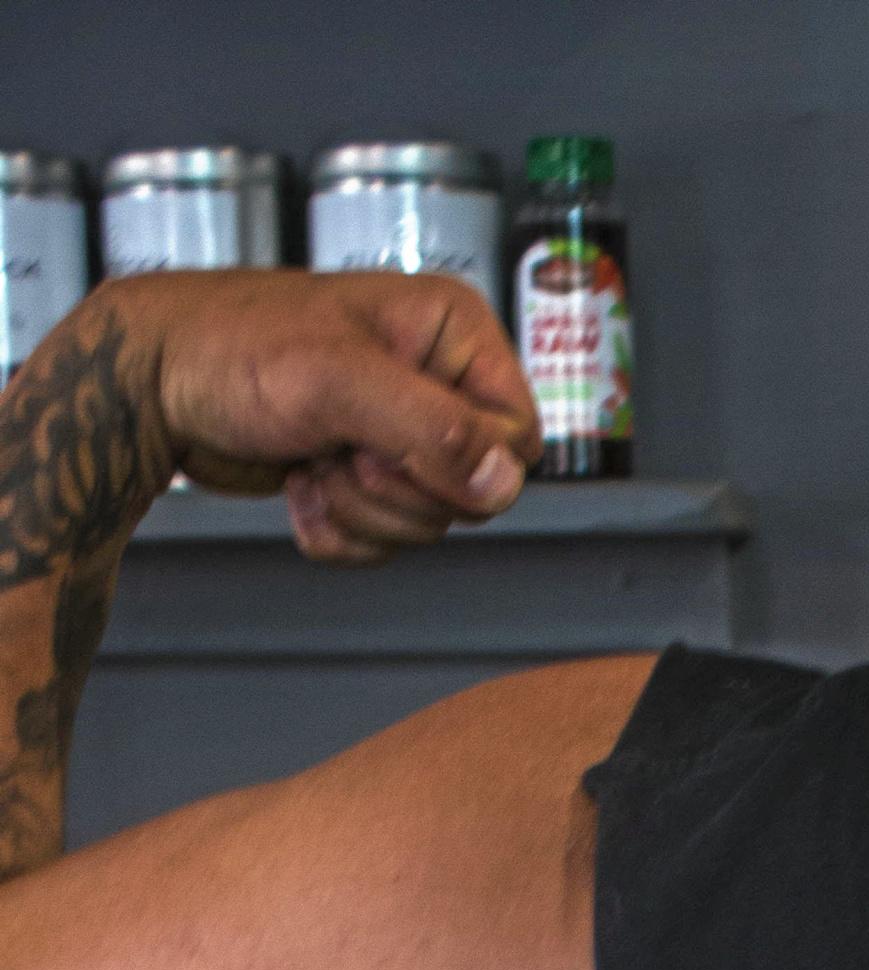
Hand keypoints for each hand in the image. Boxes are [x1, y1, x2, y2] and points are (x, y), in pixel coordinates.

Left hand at [111, 268, 539, 562]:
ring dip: (361, 512)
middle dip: (399, 492)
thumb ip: (433, 428)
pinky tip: (300, 484)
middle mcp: (437, 379)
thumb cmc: (231, 349)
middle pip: (477, 493)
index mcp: (452, 333)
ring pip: (430, 523)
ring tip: (311, 459)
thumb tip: (504, 481)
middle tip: (339, 449)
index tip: (390, 441)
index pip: (518, 439)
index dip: (464, 465)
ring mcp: (402, 430)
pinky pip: (387, 541)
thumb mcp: (338, 380)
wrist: (155, 380)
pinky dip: (339, 530)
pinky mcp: (367, 474)